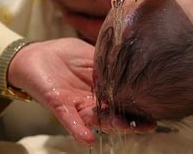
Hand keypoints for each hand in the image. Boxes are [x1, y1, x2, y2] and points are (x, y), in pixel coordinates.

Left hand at [8, 38, 154, 143]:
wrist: (36, 54)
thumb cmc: (65, 55)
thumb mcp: (93, 54)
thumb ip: (109, 61)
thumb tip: (133, 57)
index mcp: (101, 89)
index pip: (121, 100)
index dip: (137, 105)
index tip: (156, 109)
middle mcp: (90, 101)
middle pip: (112, 114)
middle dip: (130, 121)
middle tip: (149, 125)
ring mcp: (75, 104)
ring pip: (95, 119)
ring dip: (110, 125)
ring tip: (126, 128)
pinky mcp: (59, 103)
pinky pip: (69, 119)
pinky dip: (78, 128)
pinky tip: (88, 138)